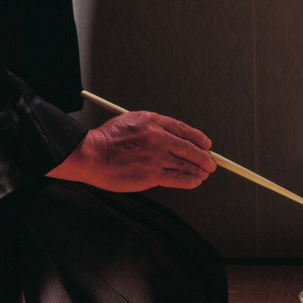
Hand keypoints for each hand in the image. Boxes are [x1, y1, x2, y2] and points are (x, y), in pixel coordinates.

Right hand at [48, 111, 217, 190]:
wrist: (91, 154)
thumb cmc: (107, 139)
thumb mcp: (132, 121)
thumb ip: (153, 128)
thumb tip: (173, 138)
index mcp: (153, 121)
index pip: (184, 130)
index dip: (198, 138)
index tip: (206, 144)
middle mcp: (158, 137)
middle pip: (189, 148)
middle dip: (204, 157)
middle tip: (211, 162)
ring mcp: (155, 157)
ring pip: (185, 164)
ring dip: (198, 170)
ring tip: (205, 173)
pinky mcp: (151, 174)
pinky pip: (176, 178)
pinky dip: (189, 180)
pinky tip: (195, 181)